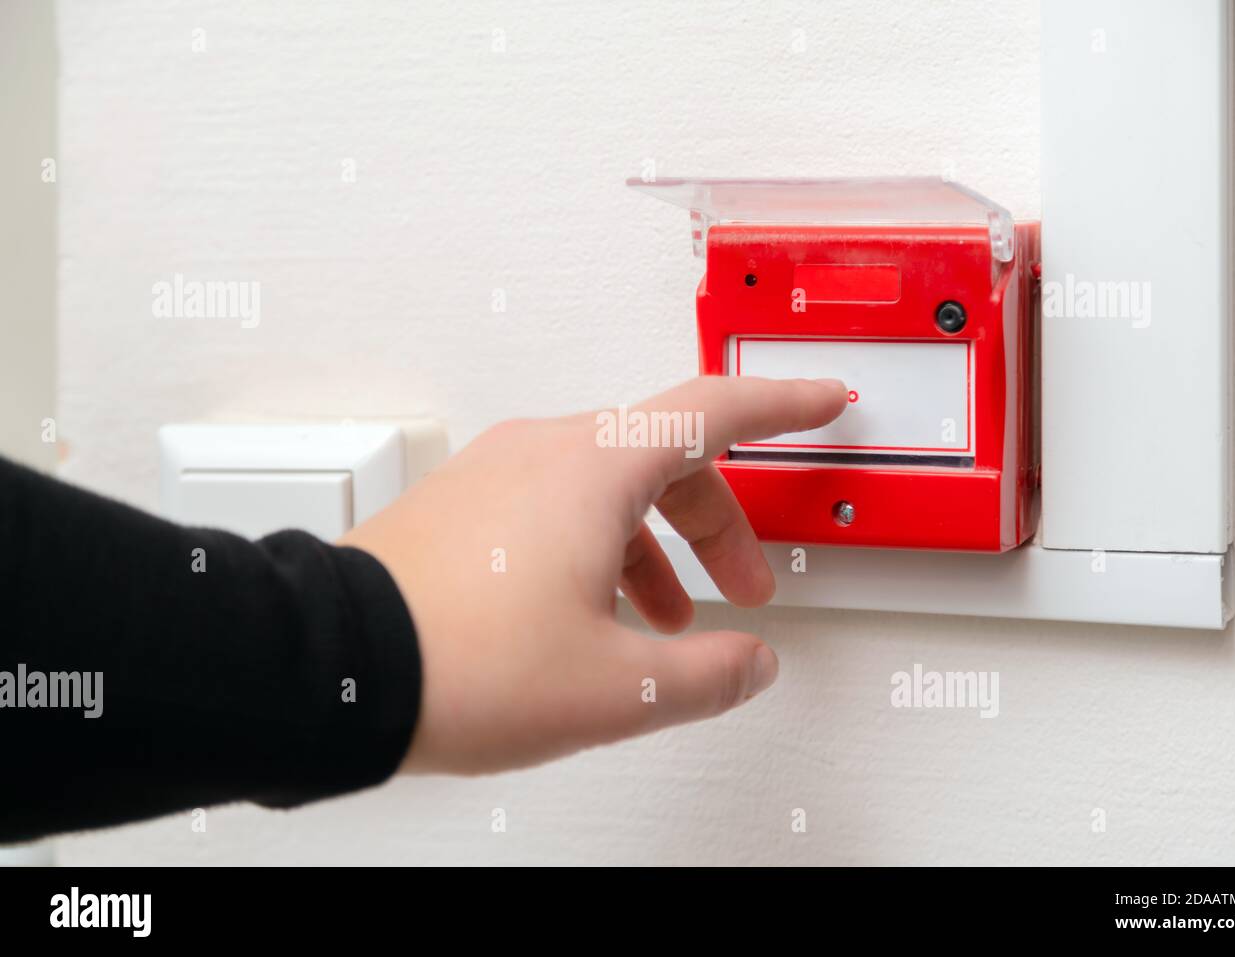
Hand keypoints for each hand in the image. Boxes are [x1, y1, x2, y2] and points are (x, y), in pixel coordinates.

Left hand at [340, 375, 847, 773]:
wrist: (330, 671)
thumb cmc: (457, 661)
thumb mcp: (615, 688)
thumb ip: (706, 675)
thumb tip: (747, 664)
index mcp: (596, 469)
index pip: (716, 413)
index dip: (783, 406)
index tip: (821, 399)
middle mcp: (544, 452)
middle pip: (665, 459)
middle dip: (718, 522)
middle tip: (746, 581)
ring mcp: (496, 474)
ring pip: (607, 487)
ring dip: (656, 545)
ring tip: (669, 620)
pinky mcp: (462, 507)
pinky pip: (556, 506)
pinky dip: (600, 547)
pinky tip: (595, 614)